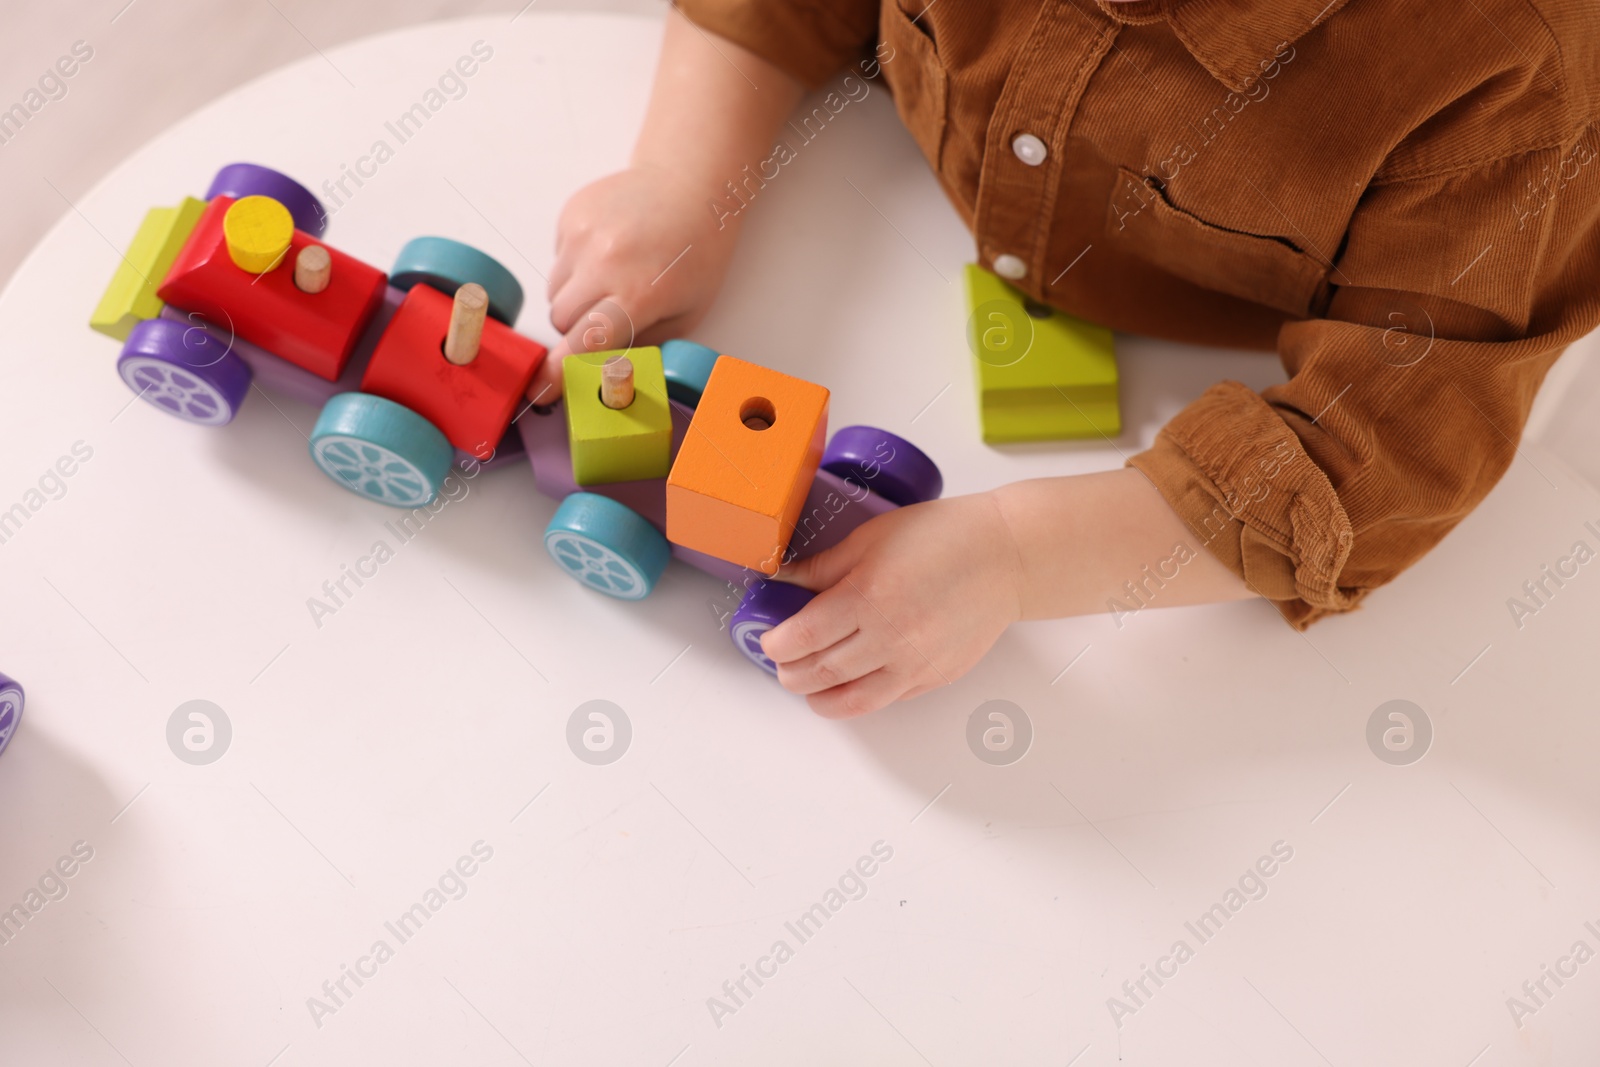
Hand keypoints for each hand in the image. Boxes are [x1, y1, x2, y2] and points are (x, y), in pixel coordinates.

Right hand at [528, 164, 738, 404]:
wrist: (690, 185)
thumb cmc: (696, 255)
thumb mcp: (687, 313)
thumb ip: (644, 346)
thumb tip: (604, 371)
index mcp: (640, 293)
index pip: (586, 341)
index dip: (560, 370)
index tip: (541, 391)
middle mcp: (606, 262)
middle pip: (562, 319)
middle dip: (577, 329)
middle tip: (610, 314)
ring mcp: (584, 234)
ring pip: (554, 291)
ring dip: (575, 297)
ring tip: (613, 277)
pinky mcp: (572, 214)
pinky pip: (557, 259)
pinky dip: (576, 265)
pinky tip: (609, 251)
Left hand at [760, 492, 1024, 717]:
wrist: (1007, 556)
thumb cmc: (944, 537)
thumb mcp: (873, 537)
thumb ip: (824, 567)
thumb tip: (784, 581)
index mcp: (868, 597)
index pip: (803, 637)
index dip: (775, 645)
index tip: (769, 639)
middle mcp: (889, 638)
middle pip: (820, 673)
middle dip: (790, 674)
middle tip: (782, 663)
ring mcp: (914, 664)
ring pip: (850, 700)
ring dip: (818, 698)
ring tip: (807, 685)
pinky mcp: (933, 677)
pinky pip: (885, 700)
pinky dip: (857, 699)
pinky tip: (847, 686)